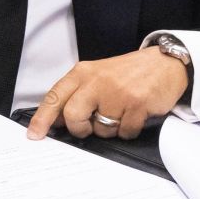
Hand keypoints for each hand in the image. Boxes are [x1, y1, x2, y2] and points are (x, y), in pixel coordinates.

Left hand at [26, 48, 188, 140]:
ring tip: (120, 112)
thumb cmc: (127, 73)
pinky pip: (125, 132)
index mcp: (82, 73)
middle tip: (89, 127)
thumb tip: (56, 121)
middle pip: (73, 116)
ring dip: (110, 129)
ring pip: (102, 129)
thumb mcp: (96, 76)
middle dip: (80, 128)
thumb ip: (76, 94)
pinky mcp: (138, 104)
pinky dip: (129, 130)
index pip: (55, 97)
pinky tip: (134, 115)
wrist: (164, 63)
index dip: (42, 119)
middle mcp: (97, 81)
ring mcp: (118, 93)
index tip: (34, 135)